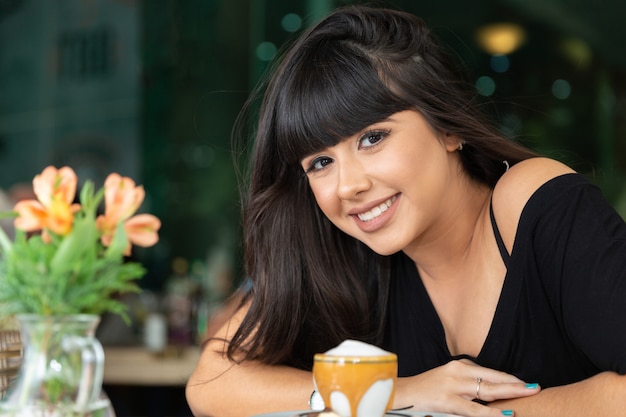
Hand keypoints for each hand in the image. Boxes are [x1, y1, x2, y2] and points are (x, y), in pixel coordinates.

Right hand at [394, 359, 539, 416]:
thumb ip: (468, 383)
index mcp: (459, 365)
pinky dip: (491, 413)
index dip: (510, 378)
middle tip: (536, 387)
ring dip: (510, 394)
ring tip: (527, 395)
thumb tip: (493, 392)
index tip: (526, 383)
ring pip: (487, 392)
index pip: (491, 372)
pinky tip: (505, 415)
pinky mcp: (447, 400)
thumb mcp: (449, 380)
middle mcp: (458, 372)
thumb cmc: (427, 390)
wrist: (402, 394)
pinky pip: (474, 410)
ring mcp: (453, 386)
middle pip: (493, 379)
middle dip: (516, 384)